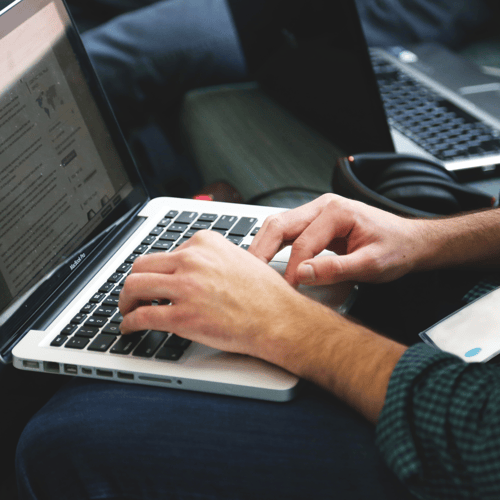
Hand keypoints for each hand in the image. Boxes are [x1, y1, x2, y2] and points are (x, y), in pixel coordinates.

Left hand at [119, 230, 308, 358]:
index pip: (165, 252)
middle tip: (133, 294)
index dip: (156, 270)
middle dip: (133, 283)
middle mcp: (192, 260)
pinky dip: (129, 322)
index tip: (154, 280)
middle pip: (142, 265)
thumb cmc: (265, 294)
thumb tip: (191, 268)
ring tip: (128, 310)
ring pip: (134, 287)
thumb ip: (211, 258)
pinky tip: (130, 327)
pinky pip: (142, 316)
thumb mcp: (239, 259)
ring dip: (125, 300)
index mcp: (205, 243)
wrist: (279, 318)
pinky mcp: (182, 316)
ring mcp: (186, 287)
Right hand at [249, 193, 426, 286]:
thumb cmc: (396, 248)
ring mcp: (317, 213)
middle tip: (248, 274)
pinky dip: (273, 245)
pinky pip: (287, 231)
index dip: (291, 269)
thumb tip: (301, 273)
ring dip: (262, 245)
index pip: (302, 243)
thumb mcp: (371, 264)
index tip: (287, 290)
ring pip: (278, 225)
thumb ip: (336, 269)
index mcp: (336, 212)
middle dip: (260, 249)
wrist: (410, 241)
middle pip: (279, 224)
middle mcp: (323, 206)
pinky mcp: (315, 223)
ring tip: (251, 268)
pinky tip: (265, 259)